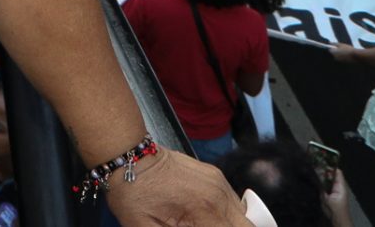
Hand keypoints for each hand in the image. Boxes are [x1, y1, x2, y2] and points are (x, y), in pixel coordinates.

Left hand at [103, 144, 249, 226]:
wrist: (126, 155)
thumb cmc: (131, 194)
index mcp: (204, 211)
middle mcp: (219, 195)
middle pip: (248, 226)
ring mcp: (219, 182)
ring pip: (244, 215)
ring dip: (231, 226)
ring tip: (204, 224)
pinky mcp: (215, 175)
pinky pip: (234, 202)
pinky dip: (227, 214)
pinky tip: (207, 217)